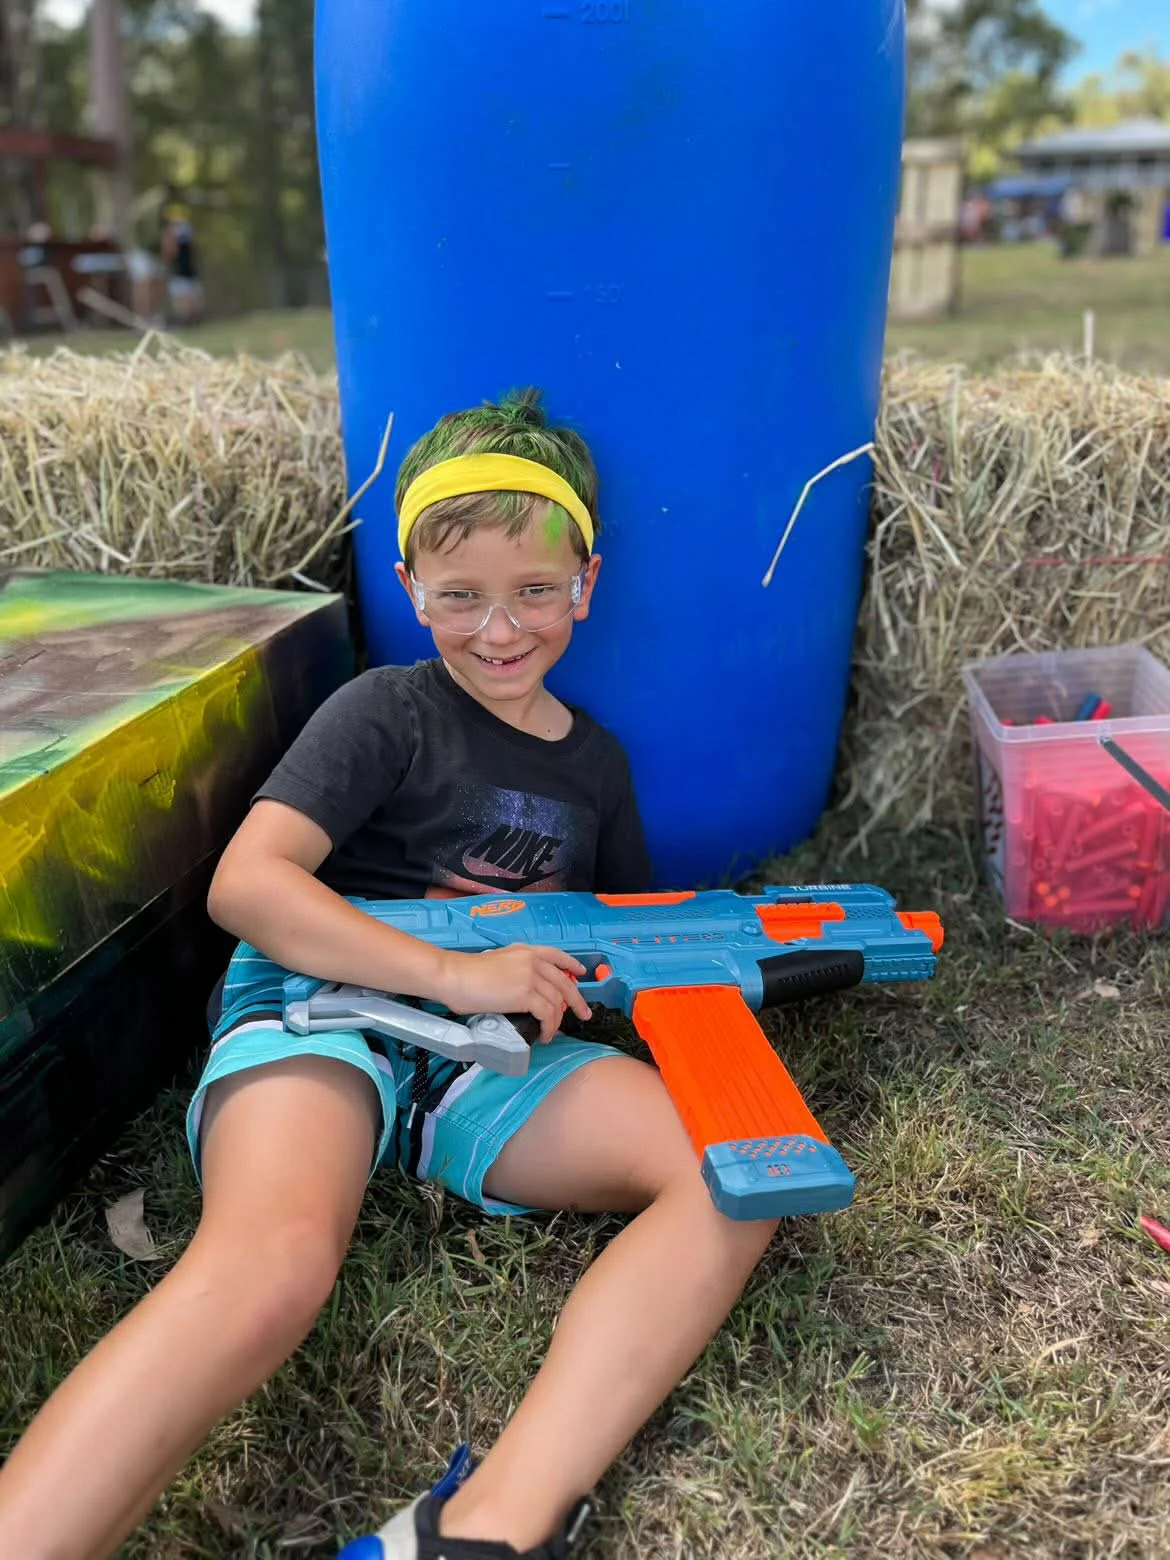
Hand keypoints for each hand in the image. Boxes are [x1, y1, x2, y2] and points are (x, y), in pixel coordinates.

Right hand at [437, 944, 591, 1043]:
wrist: (455, 976)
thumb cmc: (467, 974)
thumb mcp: (498, 962)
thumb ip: (516, 970)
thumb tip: (526, 990)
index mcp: (525, 951)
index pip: (557, 955)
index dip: (572, 964)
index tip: (581, 973)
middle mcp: (532, 961)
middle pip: (564, 982)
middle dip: (576, 1001)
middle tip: (583, 1014)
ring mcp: (531, 977)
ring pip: (557, 1002)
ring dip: (557, 1021)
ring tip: (551, 1033)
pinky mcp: (526, 995)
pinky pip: (547, 1014)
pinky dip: (549, 1027)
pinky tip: (544, 1035)